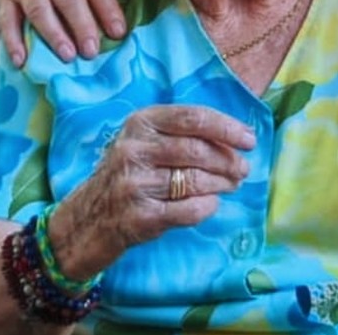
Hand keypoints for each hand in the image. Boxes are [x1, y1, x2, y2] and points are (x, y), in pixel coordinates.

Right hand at [51, 104, 256, 277]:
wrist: (89, 218)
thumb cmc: (130, 174)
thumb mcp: (146, 142)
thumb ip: (185, 134)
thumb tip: (241, 136)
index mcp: (140, 123)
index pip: (192, 117)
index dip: (226, 127)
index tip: (249, 140)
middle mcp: (133, 150)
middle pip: (197, 150)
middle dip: (228, 160)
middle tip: (242, 169)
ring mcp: (133, 184)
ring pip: (195, 180)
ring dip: (222, 184)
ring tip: (231, 185)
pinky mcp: (140, 217)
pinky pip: (189, 209)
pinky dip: (208, 207)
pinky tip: (211, 204)